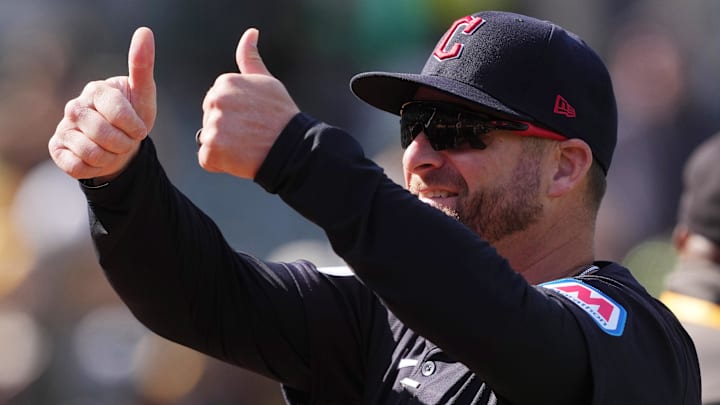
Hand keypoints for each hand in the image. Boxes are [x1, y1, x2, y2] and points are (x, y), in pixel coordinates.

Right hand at [48, 27, 156, 181]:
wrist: (121, 146)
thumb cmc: (133, 117)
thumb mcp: (144, 94)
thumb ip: (143, 66)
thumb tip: (145, 31)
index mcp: (96, 90)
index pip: (117, 110)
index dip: (134, 126)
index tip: (141, 130)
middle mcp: (75, 106)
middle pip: (103, 134)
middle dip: (124, 144)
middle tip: (127, 141)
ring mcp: (64, 128)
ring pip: (91, 152)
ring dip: (111, 157)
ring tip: (114, 149)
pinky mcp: (57, 149)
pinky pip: (78, 166)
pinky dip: (95, 168)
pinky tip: (99, 159)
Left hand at [199, 28, 299, 178]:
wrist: (292, 148)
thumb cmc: (281, 116)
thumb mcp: (266, 81)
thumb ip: (250, 58)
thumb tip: (250, 33)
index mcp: (225, 82)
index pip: (217, 101)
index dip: (235, 112)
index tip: (252, 117)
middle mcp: (215, 101)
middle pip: (211, 118)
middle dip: (226, 127)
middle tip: (249, 133)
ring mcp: (212, 126)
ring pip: (209, 138)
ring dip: (224, 146)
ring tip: (246, 145)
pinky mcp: (211, 151)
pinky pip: (207, 159)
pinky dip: (220, 163)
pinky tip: (239, 157)